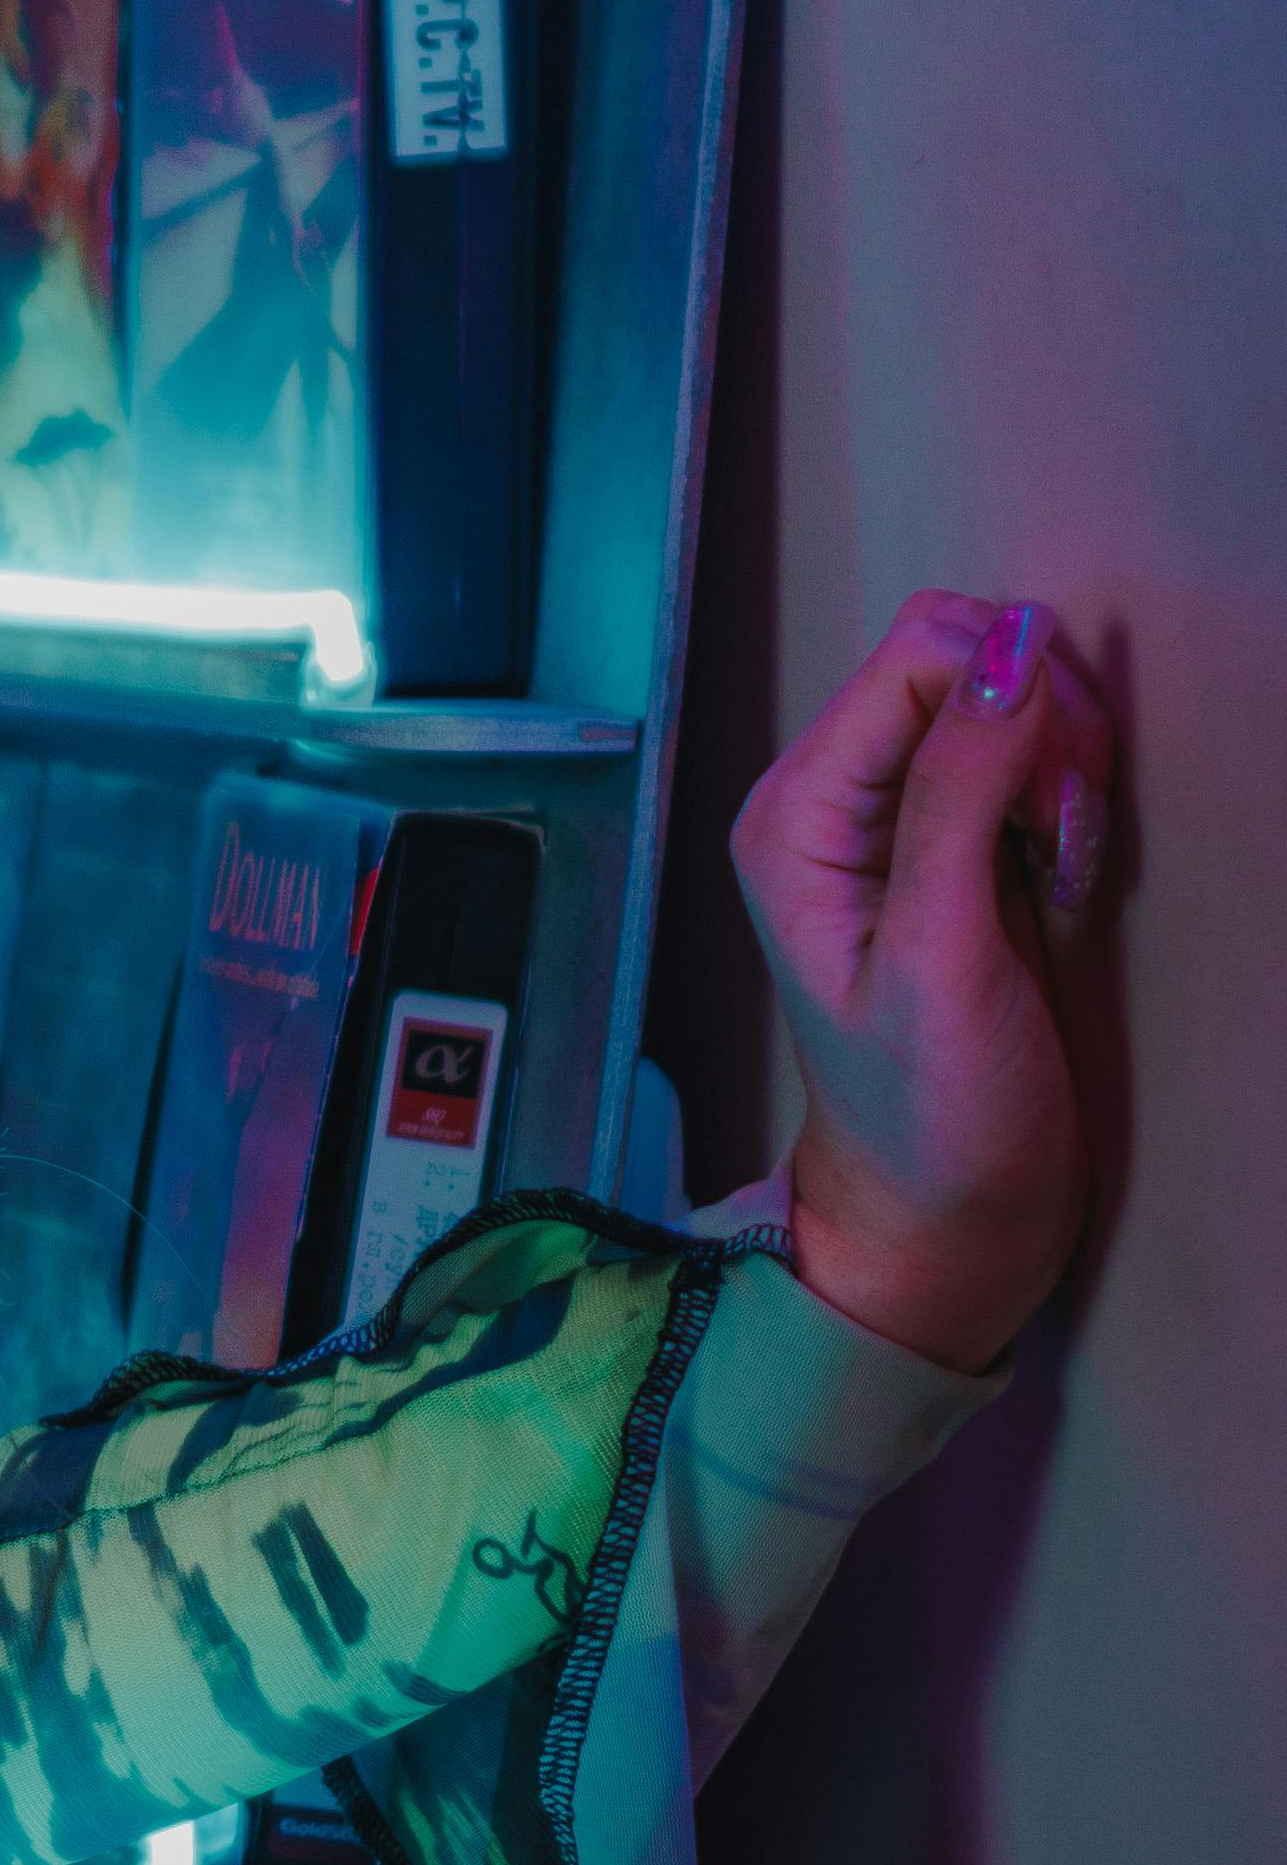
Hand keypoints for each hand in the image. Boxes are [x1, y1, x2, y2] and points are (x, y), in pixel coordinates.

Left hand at [730, 593, 1112, 1375]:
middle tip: (1064, 834)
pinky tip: (1065, 864)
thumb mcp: (943, 956)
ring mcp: (894, 816)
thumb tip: (1012, 650)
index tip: (1054, 800)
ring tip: (1064, 862)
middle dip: (1044, 724)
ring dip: (1063, 761)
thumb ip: (963, 794)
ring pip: (1006, 696)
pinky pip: (1025, 752)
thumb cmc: (927, 1116)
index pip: (919, 652)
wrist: (943, 1214)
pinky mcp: (954, 842)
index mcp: (797, 811)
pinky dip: (1067, 790)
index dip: (1013, 697)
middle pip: (966, 658)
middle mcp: (833, 798)